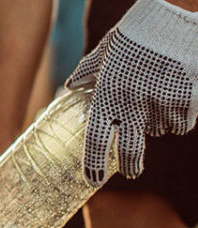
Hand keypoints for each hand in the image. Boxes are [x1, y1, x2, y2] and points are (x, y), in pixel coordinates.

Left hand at [66, 0, 197, 185]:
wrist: (174, 13)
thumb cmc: (135, 32)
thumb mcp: (104, 51)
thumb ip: (88, 72)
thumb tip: (72, 85)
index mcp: (107, 96)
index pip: (96, 141)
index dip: (94, 165)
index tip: (93, 181)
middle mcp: (131, 105)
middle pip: (130, 151)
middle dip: (131, 166)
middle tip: (132, 173)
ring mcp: (160, 103)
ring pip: (159, 130)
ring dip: (158, 122)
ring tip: (158, 96)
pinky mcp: (187, 99)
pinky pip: (183, 121)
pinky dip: (181, 114)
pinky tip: (178, 95)